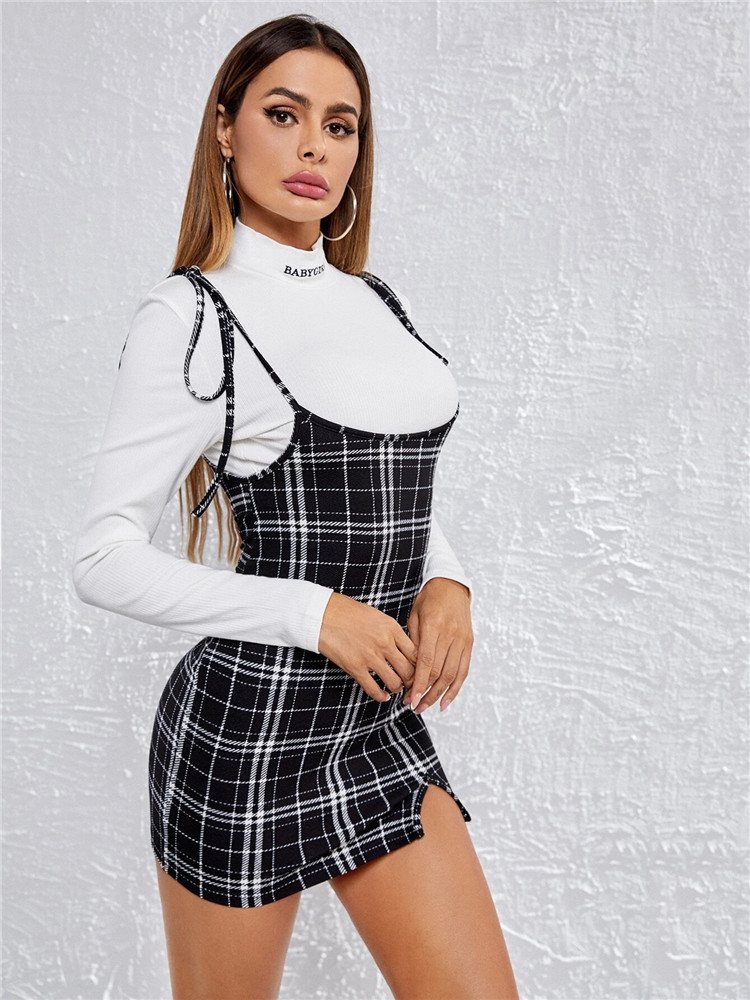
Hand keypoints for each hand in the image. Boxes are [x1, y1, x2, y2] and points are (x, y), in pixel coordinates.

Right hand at [318, 592, 417, 702]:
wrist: (323, 614)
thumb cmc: (347, 612)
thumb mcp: (377, 616)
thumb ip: (392, 632)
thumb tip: (404, 648)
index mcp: (392, 628)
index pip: (416, 653)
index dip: (420, 666)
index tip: (419, 670)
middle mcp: (384, 643)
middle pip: (409, 670)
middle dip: (412, 681)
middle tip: (410, 684)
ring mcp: (370, 656)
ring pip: (395, 682)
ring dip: (397, 688)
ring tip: (396, 688)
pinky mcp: (355, 667)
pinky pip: (374, 689)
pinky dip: (381, 696)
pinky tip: (383, 696)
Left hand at [403, 578, 472, 713]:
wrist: (451, 585)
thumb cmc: (428, 600)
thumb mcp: (415, 616)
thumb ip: (413, 642)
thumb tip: (409, 670)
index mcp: (434, 626)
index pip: (426, 661)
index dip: (419, 683)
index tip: (410, 698)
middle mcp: (451, 634)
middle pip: (439, 671)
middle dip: (426, 692)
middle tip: (413, 706)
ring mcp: (463, 640)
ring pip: (452, 675)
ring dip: (438, 695)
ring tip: (426, 707)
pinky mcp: (470, 643)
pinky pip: (463, 671)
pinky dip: (455, 689)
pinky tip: (445, 702)